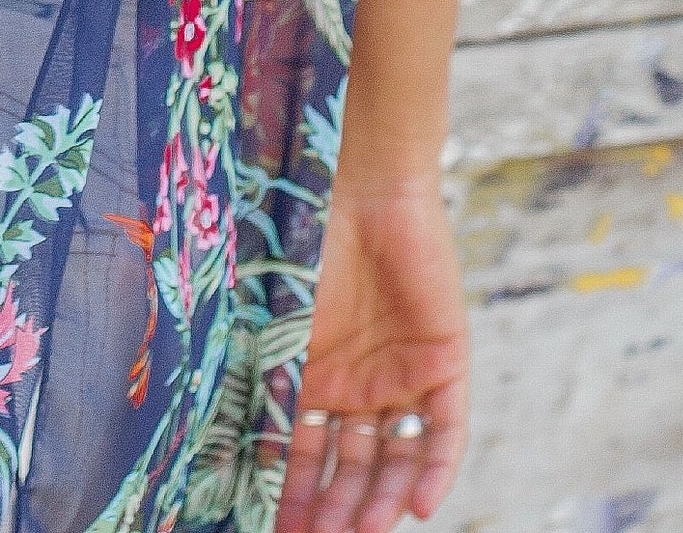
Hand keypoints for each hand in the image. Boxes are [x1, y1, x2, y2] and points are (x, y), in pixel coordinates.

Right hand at [277, 175, 467, 532]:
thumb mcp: (274, 324)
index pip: (305, 454)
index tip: (279, 531)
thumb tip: (237, 449)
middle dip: (336, 509)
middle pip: (352, 468)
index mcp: (313, 377)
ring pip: (397, 459)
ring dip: (382, 500)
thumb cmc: (303, 242)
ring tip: (364, 531)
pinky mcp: (445, 363)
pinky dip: (434, 469)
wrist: (361, 185)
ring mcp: (404, 377)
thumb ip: (262, 383)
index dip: (293, 495)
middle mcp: (360, 386)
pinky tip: (419, 506)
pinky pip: (445, 431)